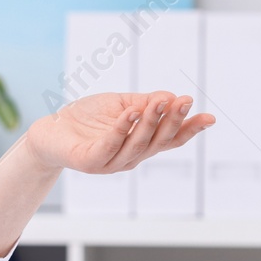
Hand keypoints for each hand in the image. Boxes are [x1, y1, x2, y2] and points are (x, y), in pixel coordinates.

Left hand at [24, 91, 214, 174]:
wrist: (50, 130)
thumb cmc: (87, 119)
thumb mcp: (121, 105)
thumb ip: (144, 103)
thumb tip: (170, 98)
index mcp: (141, 143)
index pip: (171, 138)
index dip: (190, 129)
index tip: (210, 117)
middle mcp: (131, 157)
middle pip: (159, 141)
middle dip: (173, 120)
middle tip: (185, 100)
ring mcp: (112, 162)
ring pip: (138, 144)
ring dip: (151, 122)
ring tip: (160, 101)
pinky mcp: (91, 162)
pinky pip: (110, 146)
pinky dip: (122, 129)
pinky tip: (130, 113)